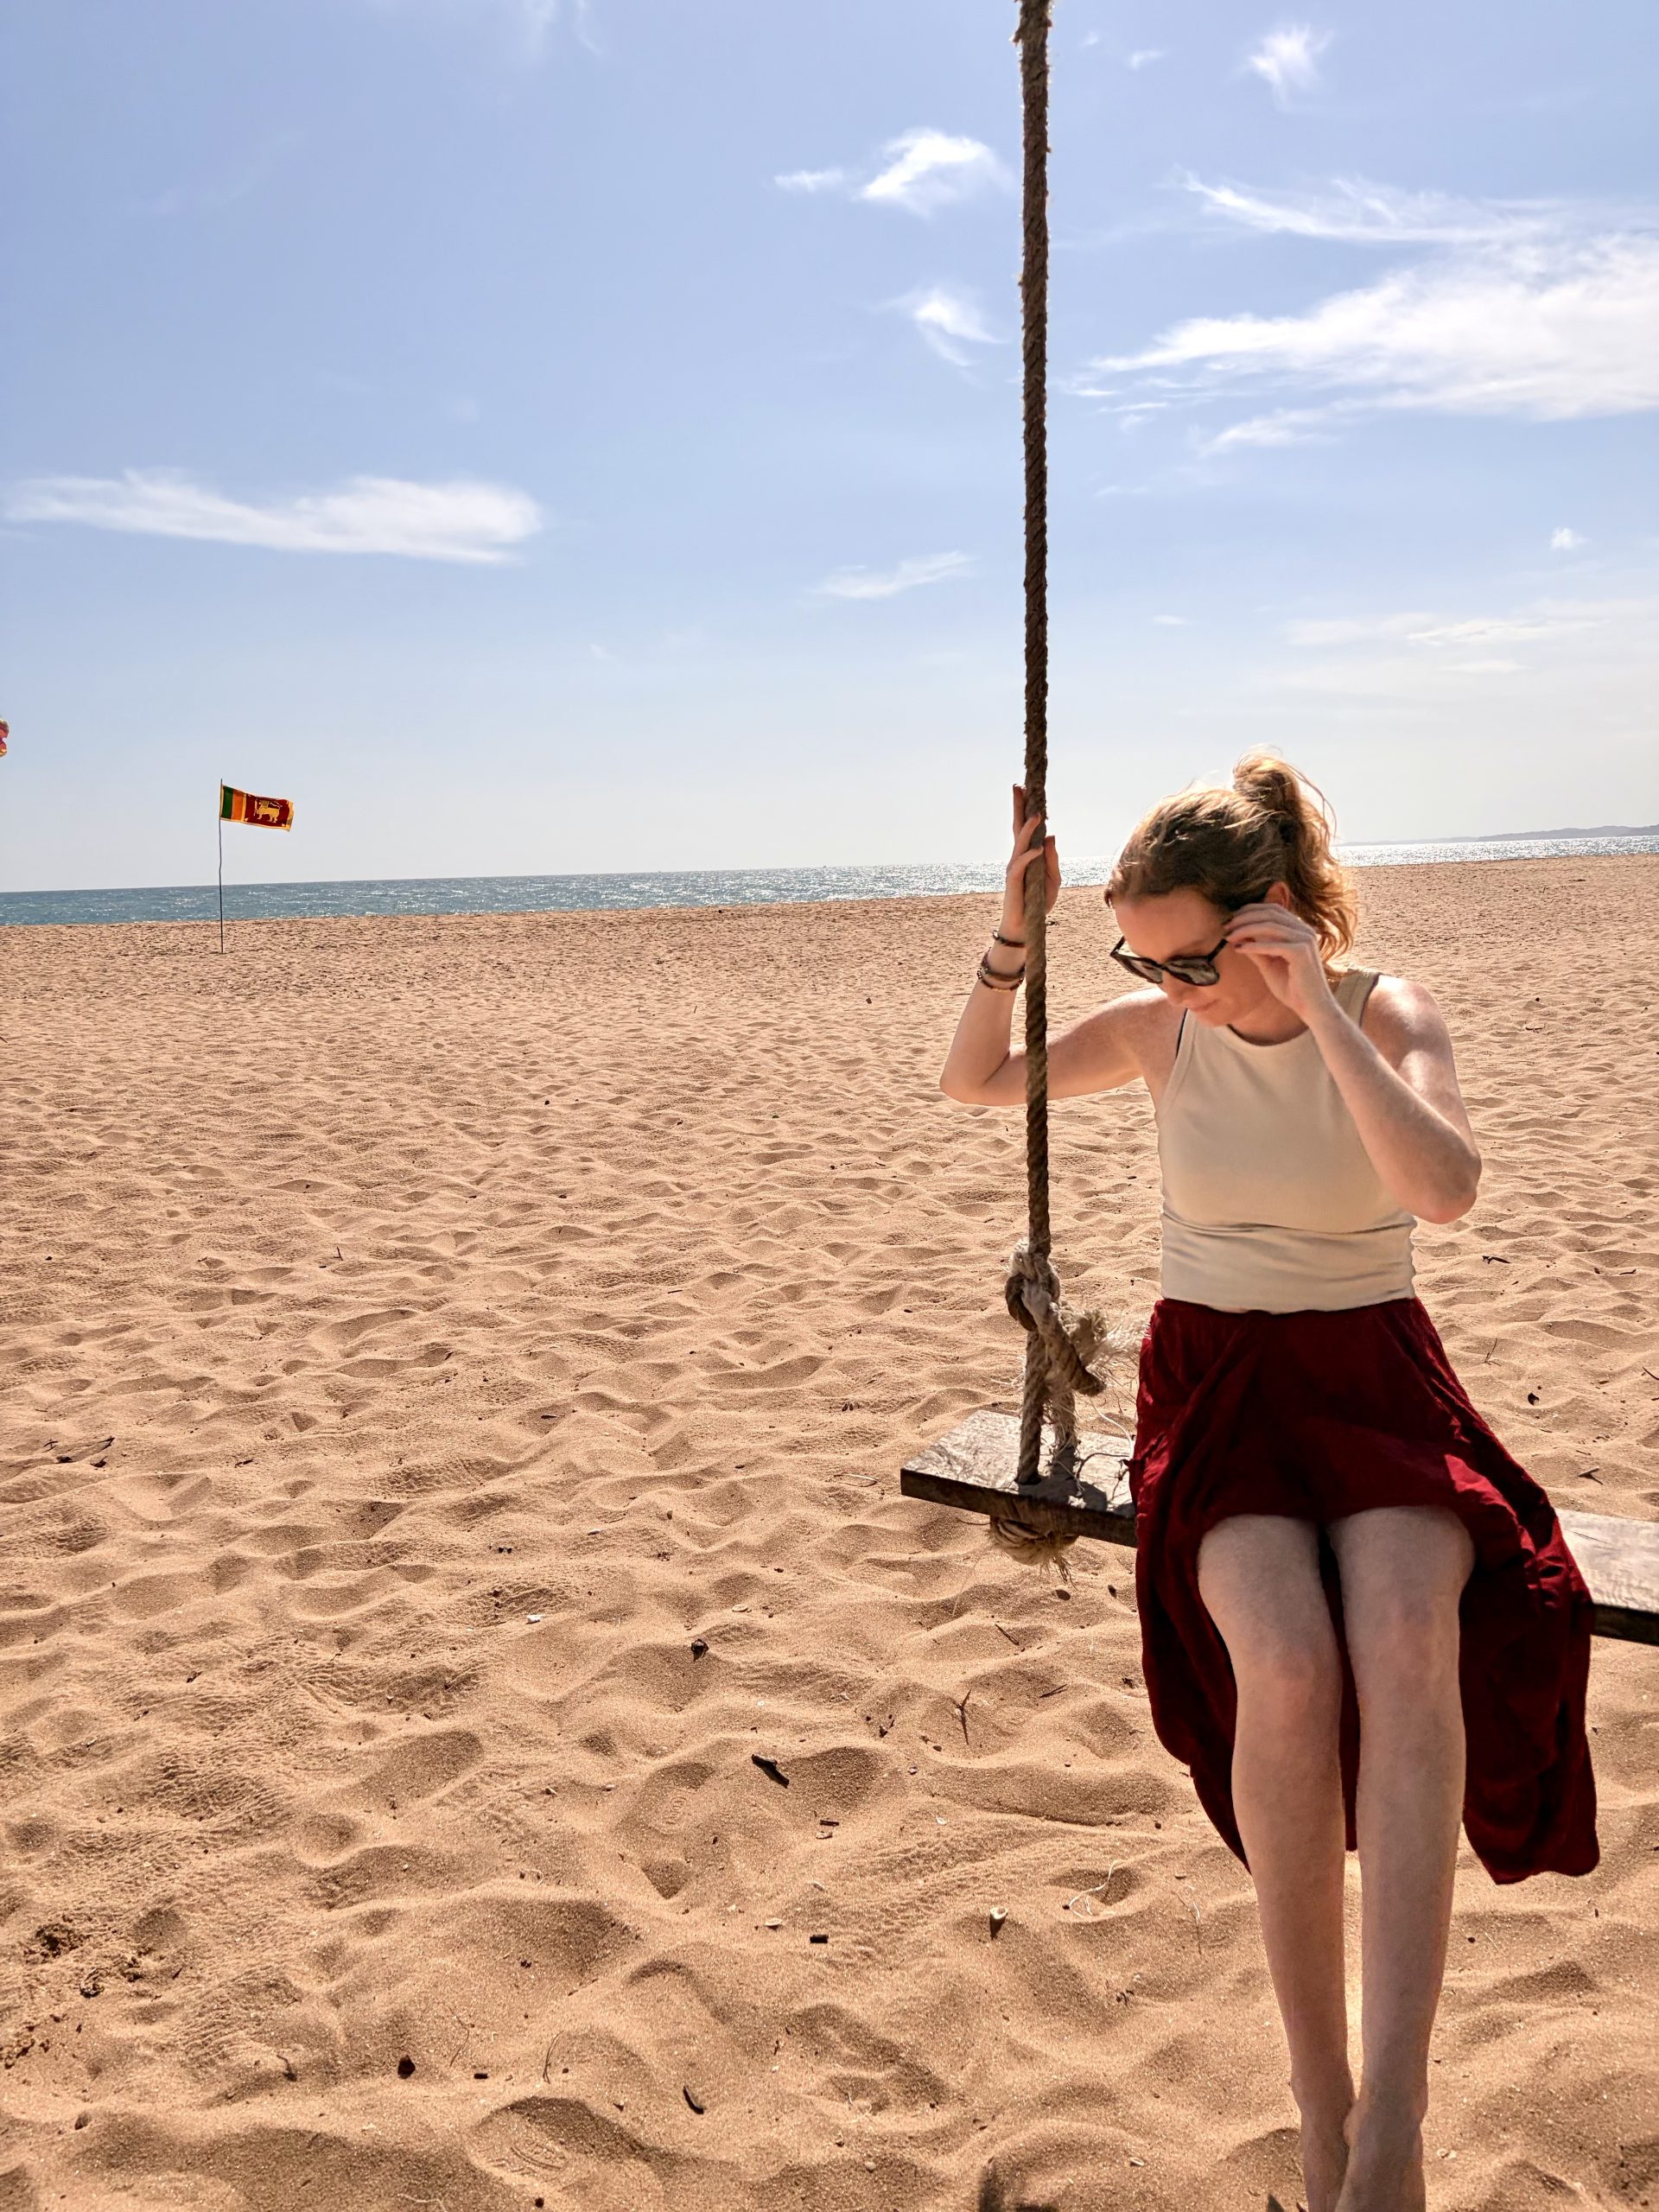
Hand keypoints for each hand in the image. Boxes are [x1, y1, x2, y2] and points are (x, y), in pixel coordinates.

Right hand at [1002, 783, 1059, 936]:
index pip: (1026, 828)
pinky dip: (1030, 856)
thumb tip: (1051, 835)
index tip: (1029, 790)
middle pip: (1017, 827)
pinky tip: (1039, 848)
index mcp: (1027, 855)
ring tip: (1037, 814)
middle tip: (1019, 786)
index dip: (1027, 809)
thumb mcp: (1052, 878)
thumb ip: (1051, 858)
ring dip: (1028, 828)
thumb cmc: (1039, 902)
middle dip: (1018, 807)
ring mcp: (1013, 868)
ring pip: (1020, 843)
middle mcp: (1017, 857)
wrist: (1026, 926)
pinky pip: (1021, 865)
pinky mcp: (1013, 881)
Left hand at [1224, 901, 1332, 1021]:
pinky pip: (1273, 944)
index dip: (1250, 910)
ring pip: (1270, 925)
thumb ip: (1256, 949)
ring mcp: (1305, 940)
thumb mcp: (1269, 964)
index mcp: (1299, 930)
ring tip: (1229, 936)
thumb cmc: (1291, 987)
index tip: (1230, 919)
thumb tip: (1238, 937)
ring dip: (1246, 929)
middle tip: (1226, 927)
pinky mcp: (1302, 952)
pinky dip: (1254, 945)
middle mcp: (1304, 930)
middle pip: (1270, 913)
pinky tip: (1239, 948)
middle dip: (1244, 917)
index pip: (1273, 909)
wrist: (1311, 1007)